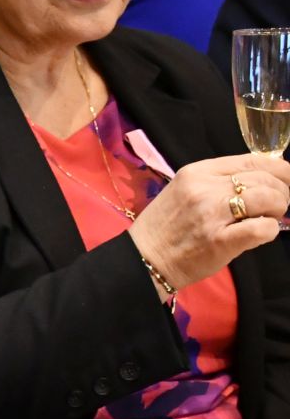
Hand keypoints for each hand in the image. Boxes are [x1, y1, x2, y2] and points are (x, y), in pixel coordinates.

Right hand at [128, 153, 289, 292]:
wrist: (143, 258)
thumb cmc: (166, 226)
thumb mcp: (184, 190)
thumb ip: (217, 181)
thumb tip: (262, 179)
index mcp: (197, 172)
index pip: (253, 160)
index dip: (279, 169)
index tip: (285, 180)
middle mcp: (205, 188)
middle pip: (265, 179)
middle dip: (281, 193)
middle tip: (275, 207)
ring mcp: (212, 214)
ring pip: (269, 199)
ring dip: (278, 210)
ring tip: (268, 218)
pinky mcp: (220, 241)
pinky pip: (263, 229)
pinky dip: (270, 231)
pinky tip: (260, 234)